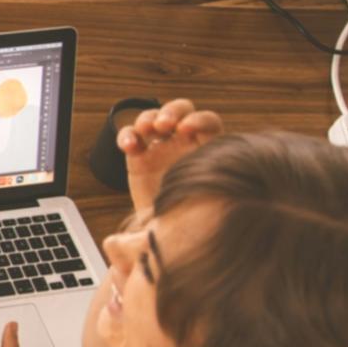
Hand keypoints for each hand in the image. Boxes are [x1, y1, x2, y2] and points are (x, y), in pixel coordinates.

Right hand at [119, 98, 222, 216]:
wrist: (169, 236)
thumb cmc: (195, 218)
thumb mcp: (209, 198)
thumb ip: (212, 180)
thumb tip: (221, 172)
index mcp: (208, 147)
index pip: (208, 121)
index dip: (198, 119)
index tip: (187, 129)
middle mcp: (184, 142)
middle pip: (180, 110)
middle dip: (171, 112)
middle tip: (165, 125)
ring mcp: (160, 147)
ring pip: (152, 117)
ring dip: (147, 118)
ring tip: (145, 130)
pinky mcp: (138, 157)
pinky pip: (130, 136)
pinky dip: (127, 136)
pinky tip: (129, 146)